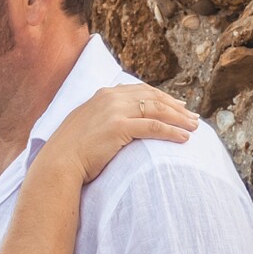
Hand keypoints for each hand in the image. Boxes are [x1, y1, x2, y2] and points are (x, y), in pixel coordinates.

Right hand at [41, 84, 197, 182]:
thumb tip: (119, 121)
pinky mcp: (119, 127)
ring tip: (194, 127)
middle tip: (193, 116)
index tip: (177, 105)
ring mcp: (115, 111)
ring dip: (179, 118)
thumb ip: (103, 116)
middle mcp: (111, 97)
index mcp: (104, 94)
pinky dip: (171, 131)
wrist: (58, 162)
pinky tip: (183, 138)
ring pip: (157, 110)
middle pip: (153, 97)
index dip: (162, 97)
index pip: (141, 90)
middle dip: (176, 107)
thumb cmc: (71, 150)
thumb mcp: (86, 123)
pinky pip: (153, 127)